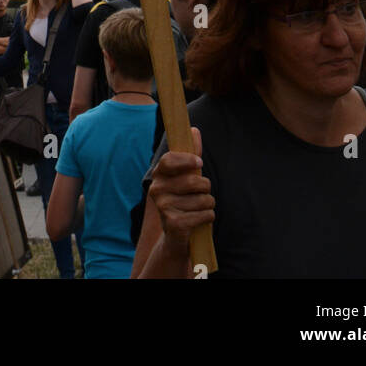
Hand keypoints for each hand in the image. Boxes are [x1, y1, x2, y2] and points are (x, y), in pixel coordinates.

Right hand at [148, 128, 213, 250]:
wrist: (175, 236)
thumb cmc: (183, 200)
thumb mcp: (185, 177)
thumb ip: (191, 155)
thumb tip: (194, 129)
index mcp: (158, 175)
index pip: (169, 160)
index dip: (186, 160)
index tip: (199, 163)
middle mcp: (156, 189)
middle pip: (193, 181)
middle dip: (206, 187)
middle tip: (203, 192)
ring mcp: (164, 207)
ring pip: (203, 199)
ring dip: (208, 204)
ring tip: (200, 208)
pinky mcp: (174, 224)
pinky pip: (205, 214)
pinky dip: (209, 217)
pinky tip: (200, 220)